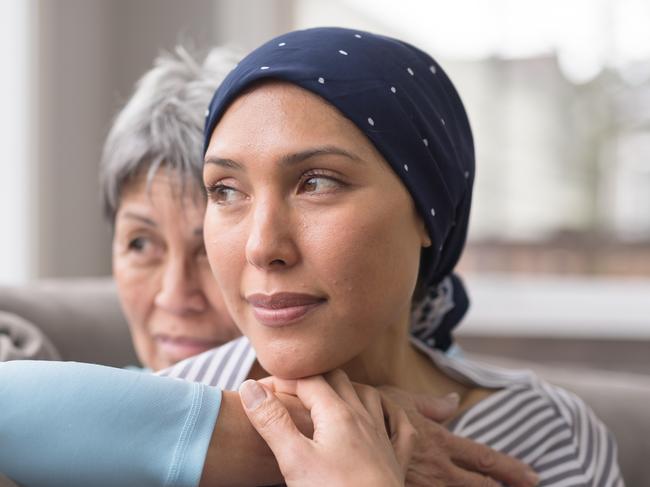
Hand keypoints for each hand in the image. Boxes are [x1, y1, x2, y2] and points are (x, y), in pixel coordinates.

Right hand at [239, 370, 415, 486]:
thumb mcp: (294, 460)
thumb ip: (272, 422)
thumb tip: (249, 388)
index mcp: (337, 414)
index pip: (307, 380)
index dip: (282, 380)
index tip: (259, 389)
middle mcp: (363, 418)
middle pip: (338, 380)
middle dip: (312, 378)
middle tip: (289, 388)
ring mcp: (383, 437)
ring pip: (369, 395)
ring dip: (349, 387)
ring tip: (330, 393)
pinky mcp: (396, 459)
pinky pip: (401, 425)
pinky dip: (391, 412)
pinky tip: (384, 414)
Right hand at [379, 386, 538, 486]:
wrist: (338, 429)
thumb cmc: (369, 411)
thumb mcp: (402, 400)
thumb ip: (431, 404)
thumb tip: (454, 400)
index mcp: (440, 441)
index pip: (483, 457)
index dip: (510, 468)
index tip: (532, 475)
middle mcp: (437, 467)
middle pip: (480, 484)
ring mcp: (422, 484)